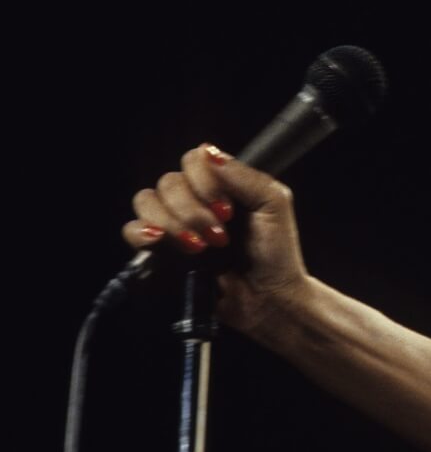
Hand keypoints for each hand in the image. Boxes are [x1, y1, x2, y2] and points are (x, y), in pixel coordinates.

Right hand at [123, 143, 310, 337]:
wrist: (267, 298)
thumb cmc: (276, 253)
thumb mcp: (274, 206)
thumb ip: (246, 177)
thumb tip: (209, 153)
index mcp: (223, 183)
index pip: (194, 161)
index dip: (205, 183)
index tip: (228, 211)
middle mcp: (196, 199)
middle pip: (169, 182)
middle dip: (193, 211)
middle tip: (219, 236)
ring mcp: (176, 224)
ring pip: (147, 201)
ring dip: (173, 224)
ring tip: (199, 248)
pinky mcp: (160, 250)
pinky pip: (132, 230)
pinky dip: (141, 233)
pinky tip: (159, 241)